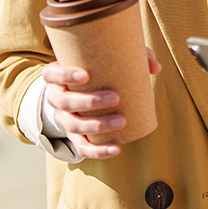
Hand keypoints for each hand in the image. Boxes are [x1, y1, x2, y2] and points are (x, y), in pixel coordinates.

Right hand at [42, 49, 161, 159]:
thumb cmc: (98, 69)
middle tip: (115, 97)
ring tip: (121, 121)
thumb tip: (156, 68)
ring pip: (73, 125)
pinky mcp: (74, 135)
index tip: (86, 75)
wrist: (82, 91)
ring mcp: (64, 118)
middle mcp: (57, 98)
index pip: (51, 74)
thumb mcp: (109, 59)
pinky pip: (82, 147)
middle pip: (64, 102)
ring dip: (97, 125)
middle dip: (89, 101)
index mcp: (59, 76)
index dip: (65, 75)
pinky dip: (98, 150)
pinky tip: (116, 149)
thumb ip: (133, 58)